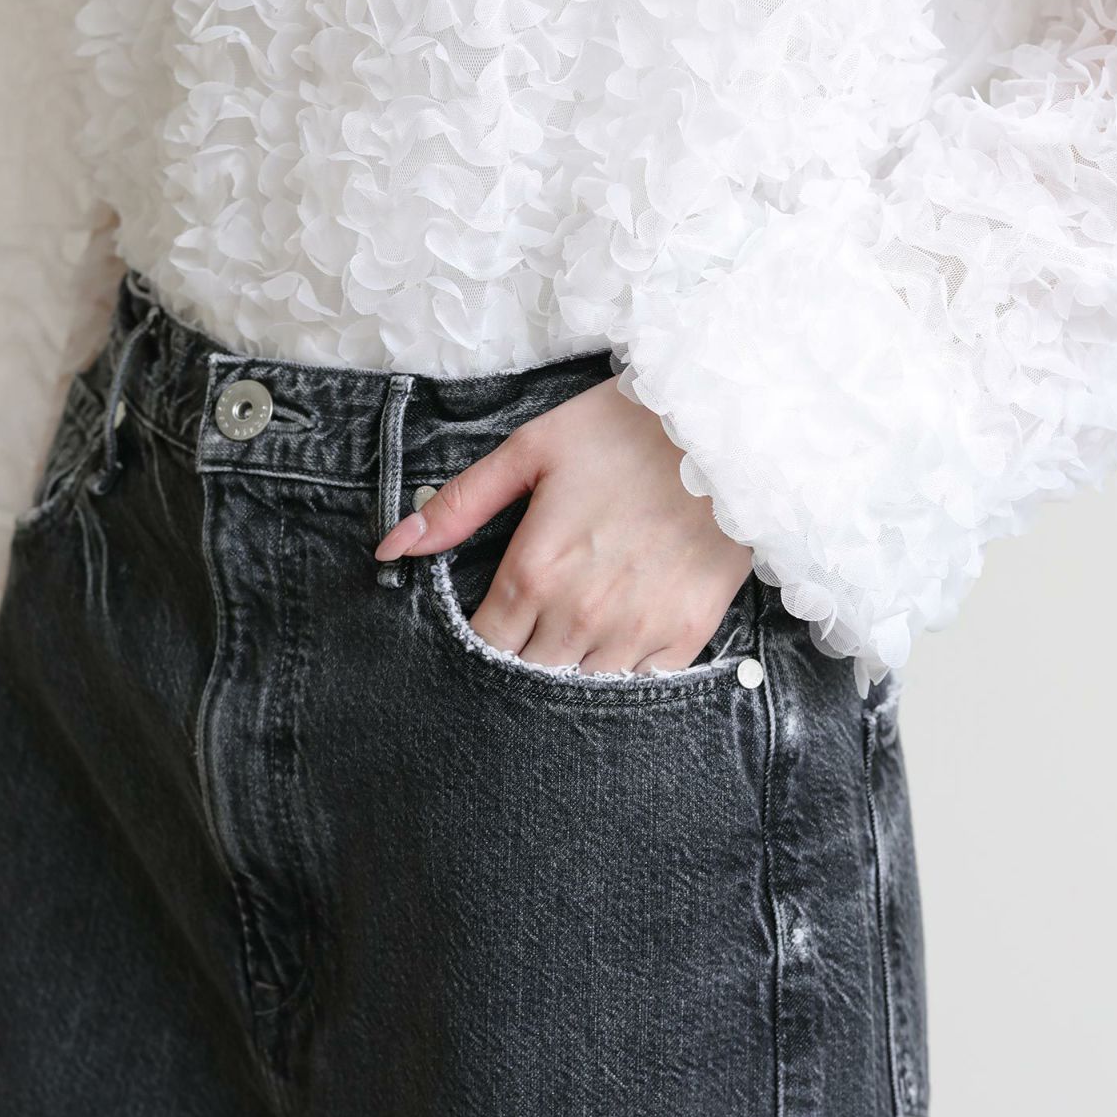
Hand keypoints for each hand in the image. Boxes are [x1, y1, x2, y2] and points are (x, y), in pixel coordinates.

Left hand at [375, 375, 752, 671]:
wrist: (724, 427)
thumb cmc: (622, 431)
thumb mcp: (530, 451)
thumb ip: (458, 506)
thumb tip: (391, 549)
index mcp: (535, 572)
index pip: (485, 645)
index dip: (479, 643)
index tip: (490, 627)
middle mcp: (581, 614)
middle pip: (528, 674)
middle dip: (522, 659)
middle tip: (532, 631)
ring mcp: (637, 630)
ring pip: (582, 688)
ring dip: (571, 669)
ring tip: (576, 637)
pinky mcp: (686, 634)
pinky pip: (641, 686)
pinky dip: (624, 674)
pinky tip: (620, 643)